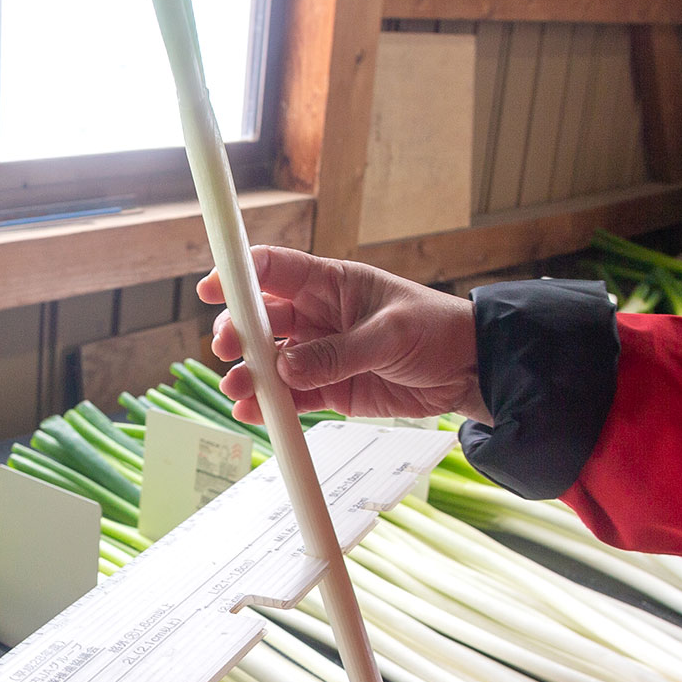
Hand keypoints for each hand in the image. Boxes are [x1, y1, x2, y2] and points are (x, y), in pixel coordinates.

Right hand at [203, 246, 490, 423]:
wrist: (470, 372)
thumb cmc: (438, 330)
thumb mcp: (391, 335)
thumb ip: (338, 353)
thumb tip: (287, 369)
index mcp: (331, 284)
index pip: (272, 268)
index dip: (237, 273)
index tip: (212, 288)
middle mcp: (317, 316)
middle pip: (259, 318)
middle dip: (237, 333)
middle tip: (228, 350)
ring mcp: (320, 354)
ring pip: (268, 361)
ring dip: (248, 374)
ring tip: (238, 389)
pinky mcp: (329, 389)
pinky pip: (288, 397)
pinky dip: (269, 406)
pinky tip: (253, 412)